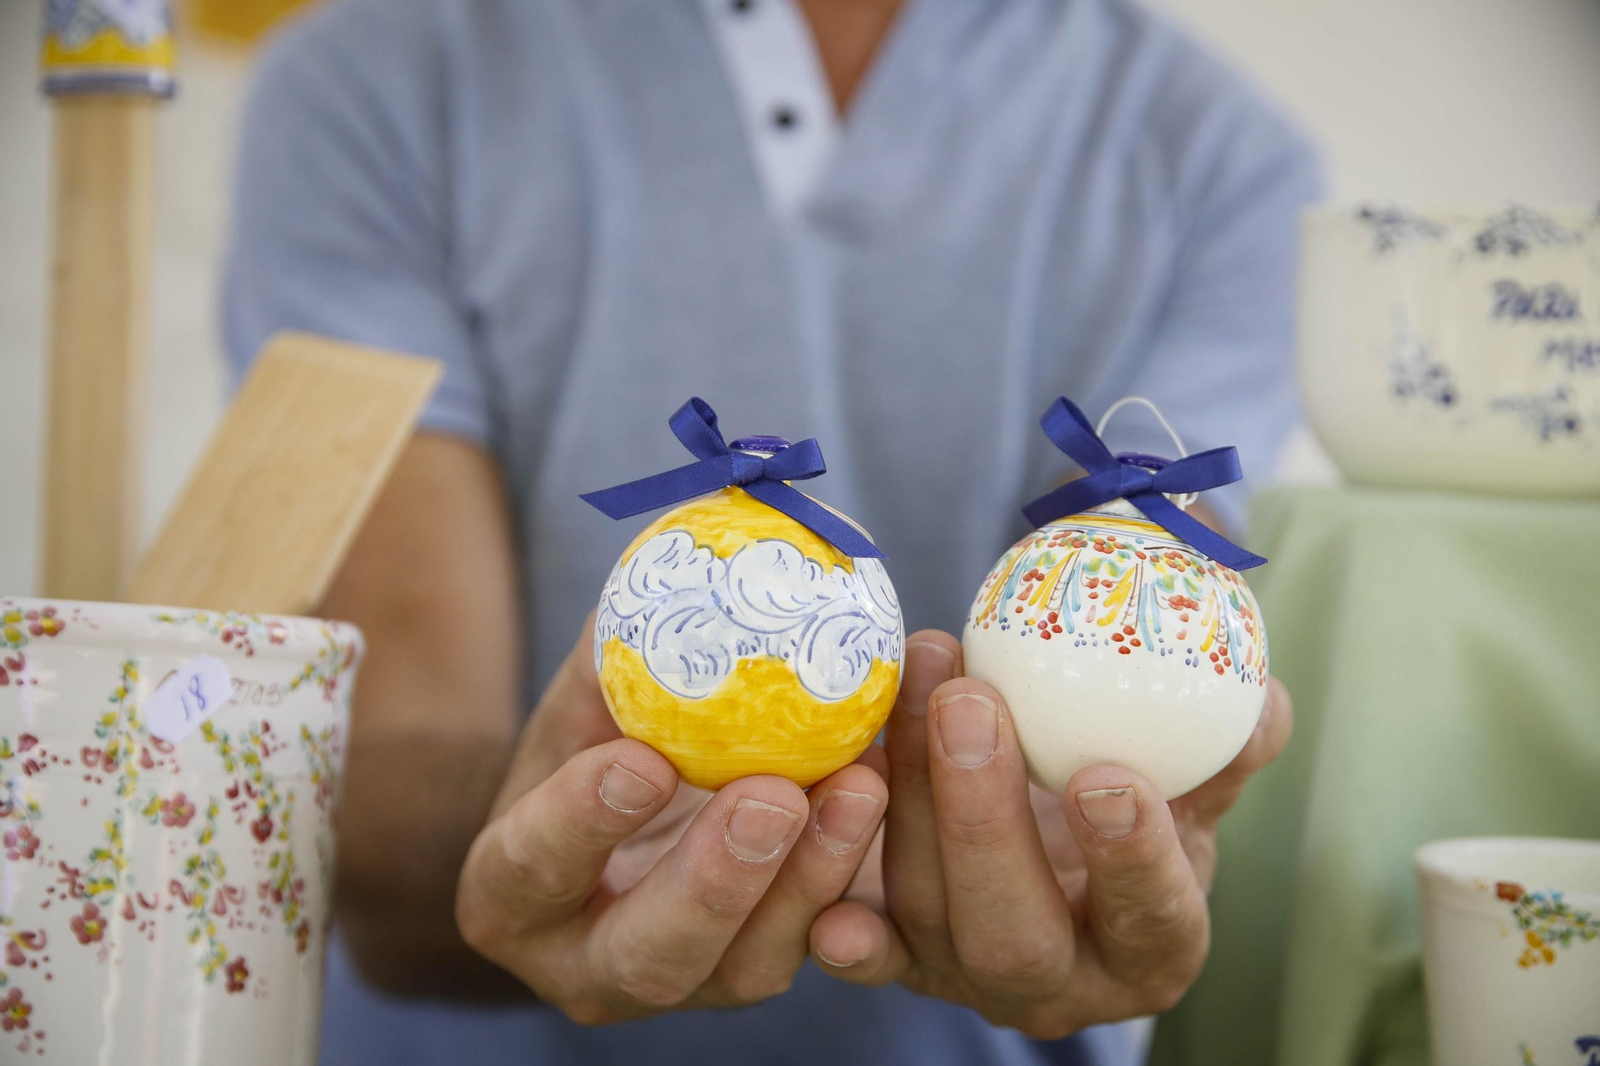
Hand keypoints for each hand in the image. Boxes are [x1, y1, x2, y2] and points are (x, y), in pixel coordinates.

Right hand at [455, 627, 888, 1022]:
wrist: (641, 809)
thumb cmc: (601, 739)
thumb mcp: (589, 696)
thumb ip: (615, 650)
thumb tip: (674, 564)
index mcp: (512, 895)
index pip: (530, 868)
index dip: (580, 823)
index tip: (642, 760)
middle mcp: (588, 965)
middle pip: (646, 954)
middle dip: (716, 881)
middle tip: (773, 796)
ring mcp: (685, 984)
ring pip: (746, 966)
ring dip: (809, 879)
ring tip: (859, 786)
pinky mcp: (761, 973)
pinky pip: (816, 948)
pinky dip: (855, 877)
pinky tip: (886, 797)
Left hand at [809, 630, 1291, 1038]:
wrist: (1044, 842)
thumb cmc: (1118, 802)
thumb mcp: (1184, 785)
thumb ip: (1220, 749)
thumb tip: (1259, 698)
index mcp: (1150, 949)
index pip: (1151, 920)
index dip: (1131, 859)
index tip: (1106, 775)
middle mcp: (1057, 985)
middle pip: (1014, 934)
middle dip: (985, 820)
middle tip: (974, 705)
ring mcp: (964, 976)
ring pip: (926, 910)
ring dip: (911, 791)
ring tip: (919, 677)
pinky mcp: (896, 955)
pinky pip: (861, 941)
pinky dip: (843, 906)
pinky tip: (829, 827)